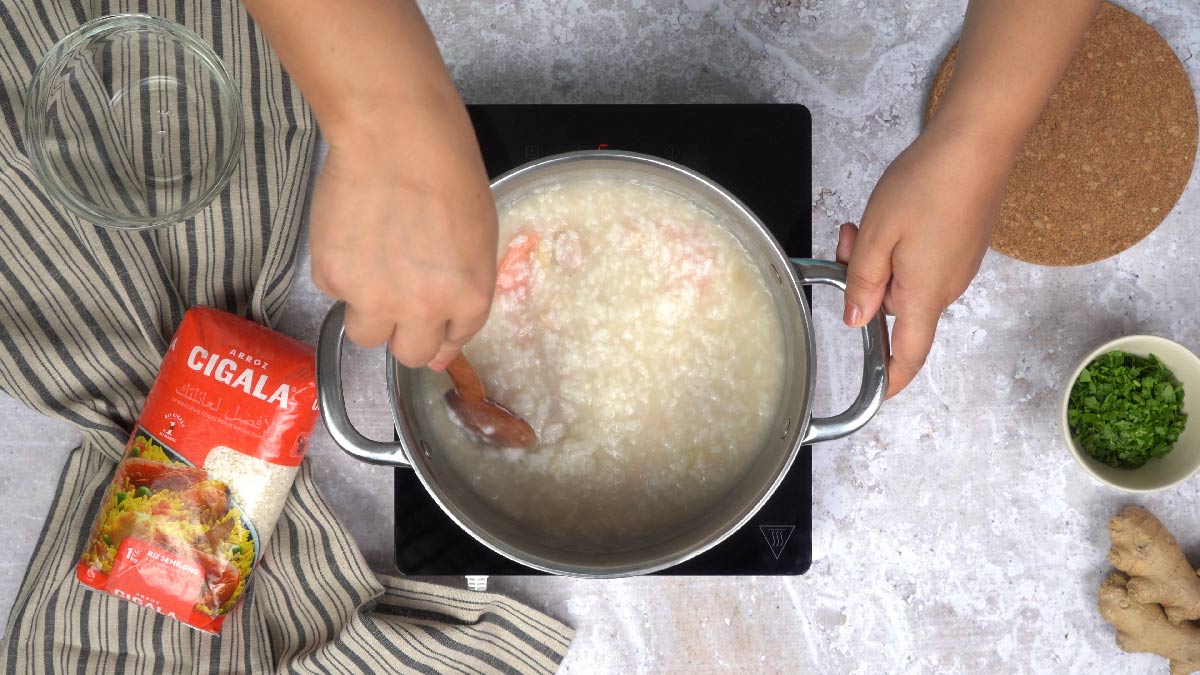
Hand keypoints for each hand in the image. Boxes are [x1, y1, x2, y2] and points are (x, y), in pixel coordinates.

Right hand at [309, 89, 496, 370]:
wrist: (396, 138)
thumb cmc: (449, 172)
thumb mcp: (479, 234)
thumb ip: (464, 282)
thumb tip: (445, 319)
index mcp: (469, 299)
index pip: (452, 343)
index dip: (439, 341)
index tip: (430, 338)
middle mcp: (423, 310)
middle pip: (409, 354)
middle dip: (404, 333)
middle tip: (396, 302)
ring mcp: (374, 298)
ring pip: (365, 334)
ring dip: (368, 311)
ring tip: (369, 269)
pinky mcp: (333, 278)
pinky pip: (334, 292)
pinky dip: (340, 271)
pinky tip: (350, 234)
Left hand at [838, 123, 1016, 397]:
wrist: (979, 141)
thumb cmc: (930, 183)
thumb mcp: (876, 235)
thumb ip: (861, 283)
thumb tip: (856, 321)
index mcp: (924, 294)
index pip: (908, 355)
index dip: (891, 380)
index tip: (876, 394)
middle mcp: (947, 288)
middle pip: (893, 310)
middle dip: (862, 284)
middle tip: (845, 240)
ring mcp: (957, 267)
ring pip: (902, 281)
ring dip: (876, 260)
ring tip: (863, 223)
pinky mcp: (961, 247)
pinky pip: (919, 263)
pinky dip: (896, 248)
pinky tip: (888, 217)